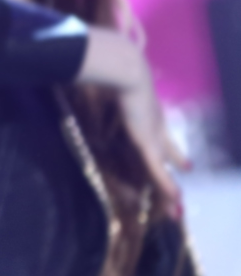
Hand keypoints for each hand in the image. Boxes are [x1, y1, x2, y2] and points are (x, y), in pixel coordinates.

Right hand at [117, 67, 188, 215]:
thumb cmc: (114, 75)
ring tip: (177, 204)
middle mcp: (155, 125)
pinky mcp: (148, 142)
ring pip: (164, 166)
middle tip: (184, 177)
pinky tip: (175, 198)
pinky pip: (158, 169)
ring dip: (169, 186)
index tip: (183, 160)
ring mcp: (153, 134)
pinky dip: (166, 184)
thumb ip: (105, 91)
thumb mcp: (111, 87)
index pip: (163, 134)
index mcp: (148, 112)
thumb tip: (91, 87)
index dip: (172, 147)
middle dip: (177, 163)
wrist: (125, 72)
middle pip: (168, 150)